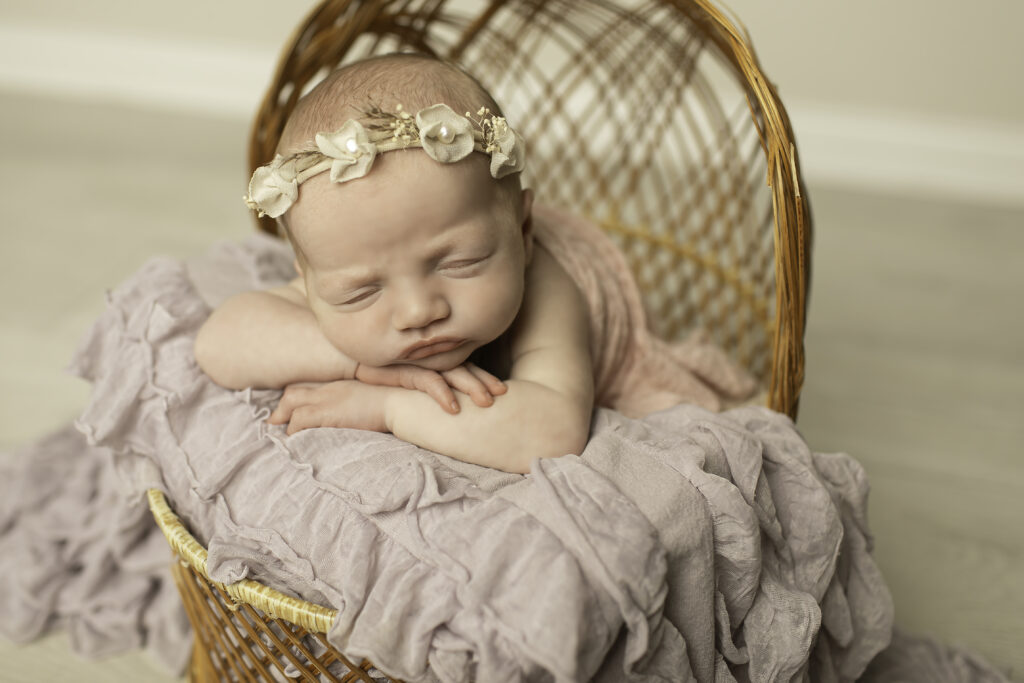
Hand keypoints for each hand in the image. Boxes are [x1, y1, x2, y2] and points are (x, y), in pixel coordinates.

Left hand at [267, 380, 388, 434]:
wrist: (400, 403)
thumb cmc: (391, 405)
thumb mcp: (367, 401)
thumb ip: (353, 406)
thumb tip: (348, 419)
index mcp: (338, 386)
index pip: (305, 387)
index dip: (292, 401)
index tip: (286, 414)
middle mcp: (329, 389)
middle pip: (292, 393)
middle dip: (281, 410)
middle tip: (275, 425)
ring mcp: (328, 399)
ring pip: (291, 405)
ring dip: (286, 423)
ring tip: (286, 438)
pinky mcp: (328, 412)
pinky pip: (300, 420)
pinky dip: (295, 431)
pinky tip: (297, 441)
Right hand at [354, 362, 505, 414]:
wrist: (342, 359)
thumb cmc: (375, 374)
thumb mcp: (404, 381)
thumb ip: (424, 386)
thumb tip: (450, 408)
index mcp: (432, 361)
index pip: (464, 367)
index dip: (483, 377)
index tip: (502, 390)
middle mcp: (427, 359)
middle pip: (463, 368)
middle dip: (485, 380)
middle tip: (503, 394)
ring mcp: (416, 362)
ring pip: (451, 373)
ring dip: (470, 386)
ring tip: (486, 402)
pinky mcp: (402, 369)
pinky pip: (427, 381)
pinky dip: (442, 393)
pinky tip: (453, 407)